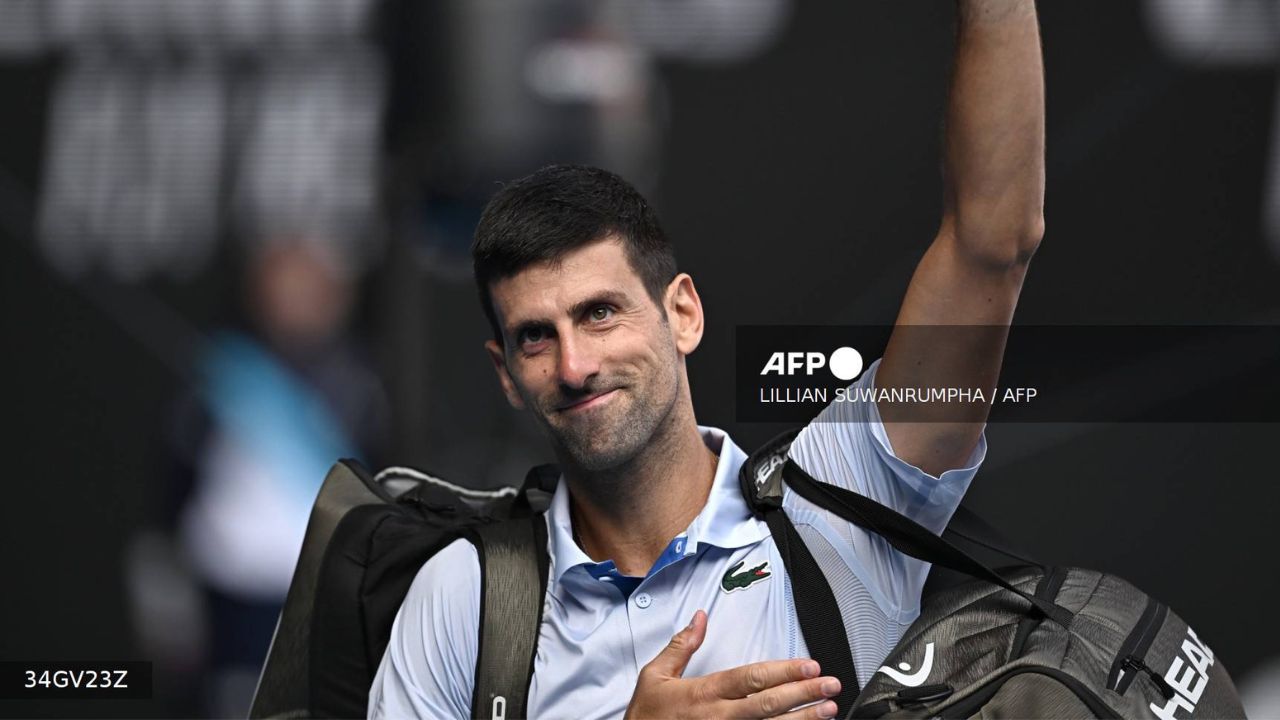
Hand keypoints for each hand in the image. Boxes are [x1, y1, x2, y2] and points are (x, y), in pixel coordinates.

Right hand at [624, 610, 841, 719]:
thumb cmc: (645, 717)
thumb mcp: (655, 676)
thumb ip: (682, 646)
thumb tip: (701, 616)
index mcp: (704, 694)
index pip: (751, 679)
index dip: (783, 672)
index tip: (809, 666)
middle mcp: (719, 718)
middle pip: (769, 704)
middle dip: (803, 694)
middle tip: (831, 686)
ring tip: (829, 710)